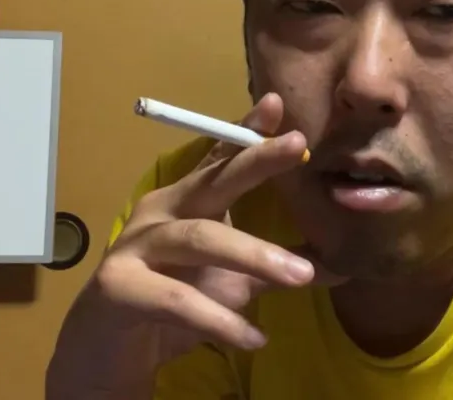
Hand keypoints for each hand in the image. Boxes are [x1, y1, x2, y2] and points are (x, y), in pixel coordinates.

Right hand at [87, 92, 333, 358]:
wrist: (111, 348)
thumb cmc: (174, 300)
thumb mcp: (234, 281)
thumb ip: (277, 265)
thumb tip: (341, 262)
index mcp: (186, 200)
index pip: (219, 158)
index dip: (246, 131)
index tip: (277, 104)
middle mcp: (160, 212)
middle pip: (211, 181)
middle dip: (255, 161)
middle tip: (299, 146)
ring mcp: (135, 246)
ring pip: (199, 238)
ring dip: (254, 255)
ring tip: (302, 276)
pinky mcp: (119, 287)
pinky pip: (177, 300)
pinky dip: (219, 320)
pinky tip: (254, 337)